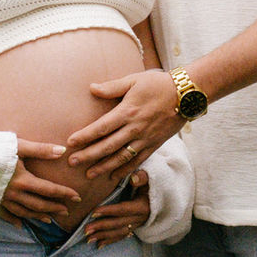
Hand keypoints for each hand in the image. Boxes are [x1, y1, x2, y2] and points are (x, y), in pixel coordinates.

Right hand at [0, 140, 80, 226]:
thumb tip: (63, 151)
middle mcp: (13, 193)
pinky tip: (20, 225)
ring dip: (38, 216)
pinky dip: (14, 220)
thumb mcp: (19, 145)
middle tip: (67, 211)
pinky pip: (4, 214)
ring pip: (23, 212)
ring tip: (48, 219)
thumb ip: (41, 149)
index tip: (77, 197)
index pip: (49, 190)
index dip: (64, 194)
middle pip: (38, 204)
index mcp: (23, 180)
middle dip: (54, 208)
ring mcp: (1, 199)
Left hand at [65, 70, 182, 178]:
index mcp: (128, 111)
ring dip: (104, 167)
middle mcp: (135, 128)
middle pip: (108, 145)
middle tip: (72, 163)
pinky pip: (138, 160)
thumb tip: (92, 88)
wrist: (186, 94)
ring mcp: (145, 139)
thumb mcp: (134, 80)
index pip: (102, 127)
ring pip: (122, 157)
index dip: (85, 136)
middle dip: (89, 155)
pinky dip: (125, 170)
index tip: (71, 142)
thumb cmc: (158, 84)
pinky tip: (113, 176)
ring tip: (89, 174)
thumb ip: (112, 87)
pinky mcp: (154, 144)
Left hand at [84, 169, 149, 247]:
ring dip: (103, 236)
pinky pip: (121, 236)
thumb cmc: (152, 185)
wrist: (163, 197)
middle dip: (101, 227)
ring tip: (88, 239)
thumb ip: (142, 177)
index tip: (93, 212)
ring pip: (118, 232)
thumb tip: (134, 178)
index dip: (108, 211)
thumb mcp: (150, 179)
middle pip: (118, 224)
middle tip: (86, 230)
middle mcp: (140, 218)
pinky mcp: (134, 228)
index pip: (123, 210)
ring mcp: (137, 225)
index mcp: (142, 207)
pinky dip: (110, 241)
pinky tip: (98, 245)